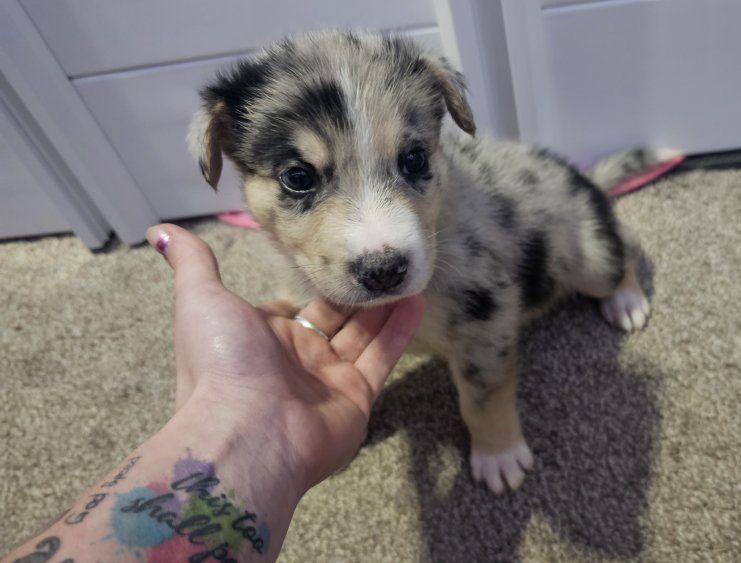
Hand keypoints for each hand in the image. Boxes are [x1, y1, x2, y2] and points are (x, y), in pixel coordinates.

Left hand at [146, 224, 424, 493]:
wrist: (246, 433)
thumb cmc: (222, 361)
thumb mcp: (200, 299)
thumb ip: (192, 263)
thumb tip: (161, 230)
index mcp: (263, 337)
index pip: (293, 304)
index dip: (313, 281)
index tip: (338, 250)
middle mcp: (297, 358)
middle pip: (334, 316)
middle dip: (356, 290)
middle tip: (381, 257)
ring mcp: (328, 380)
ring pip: (362, 334)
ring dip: (383, 305)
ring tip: (404, 270)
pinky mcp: (357, 398)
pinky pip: (381, 358)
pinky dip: (399, 330)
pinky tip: (415, 299)